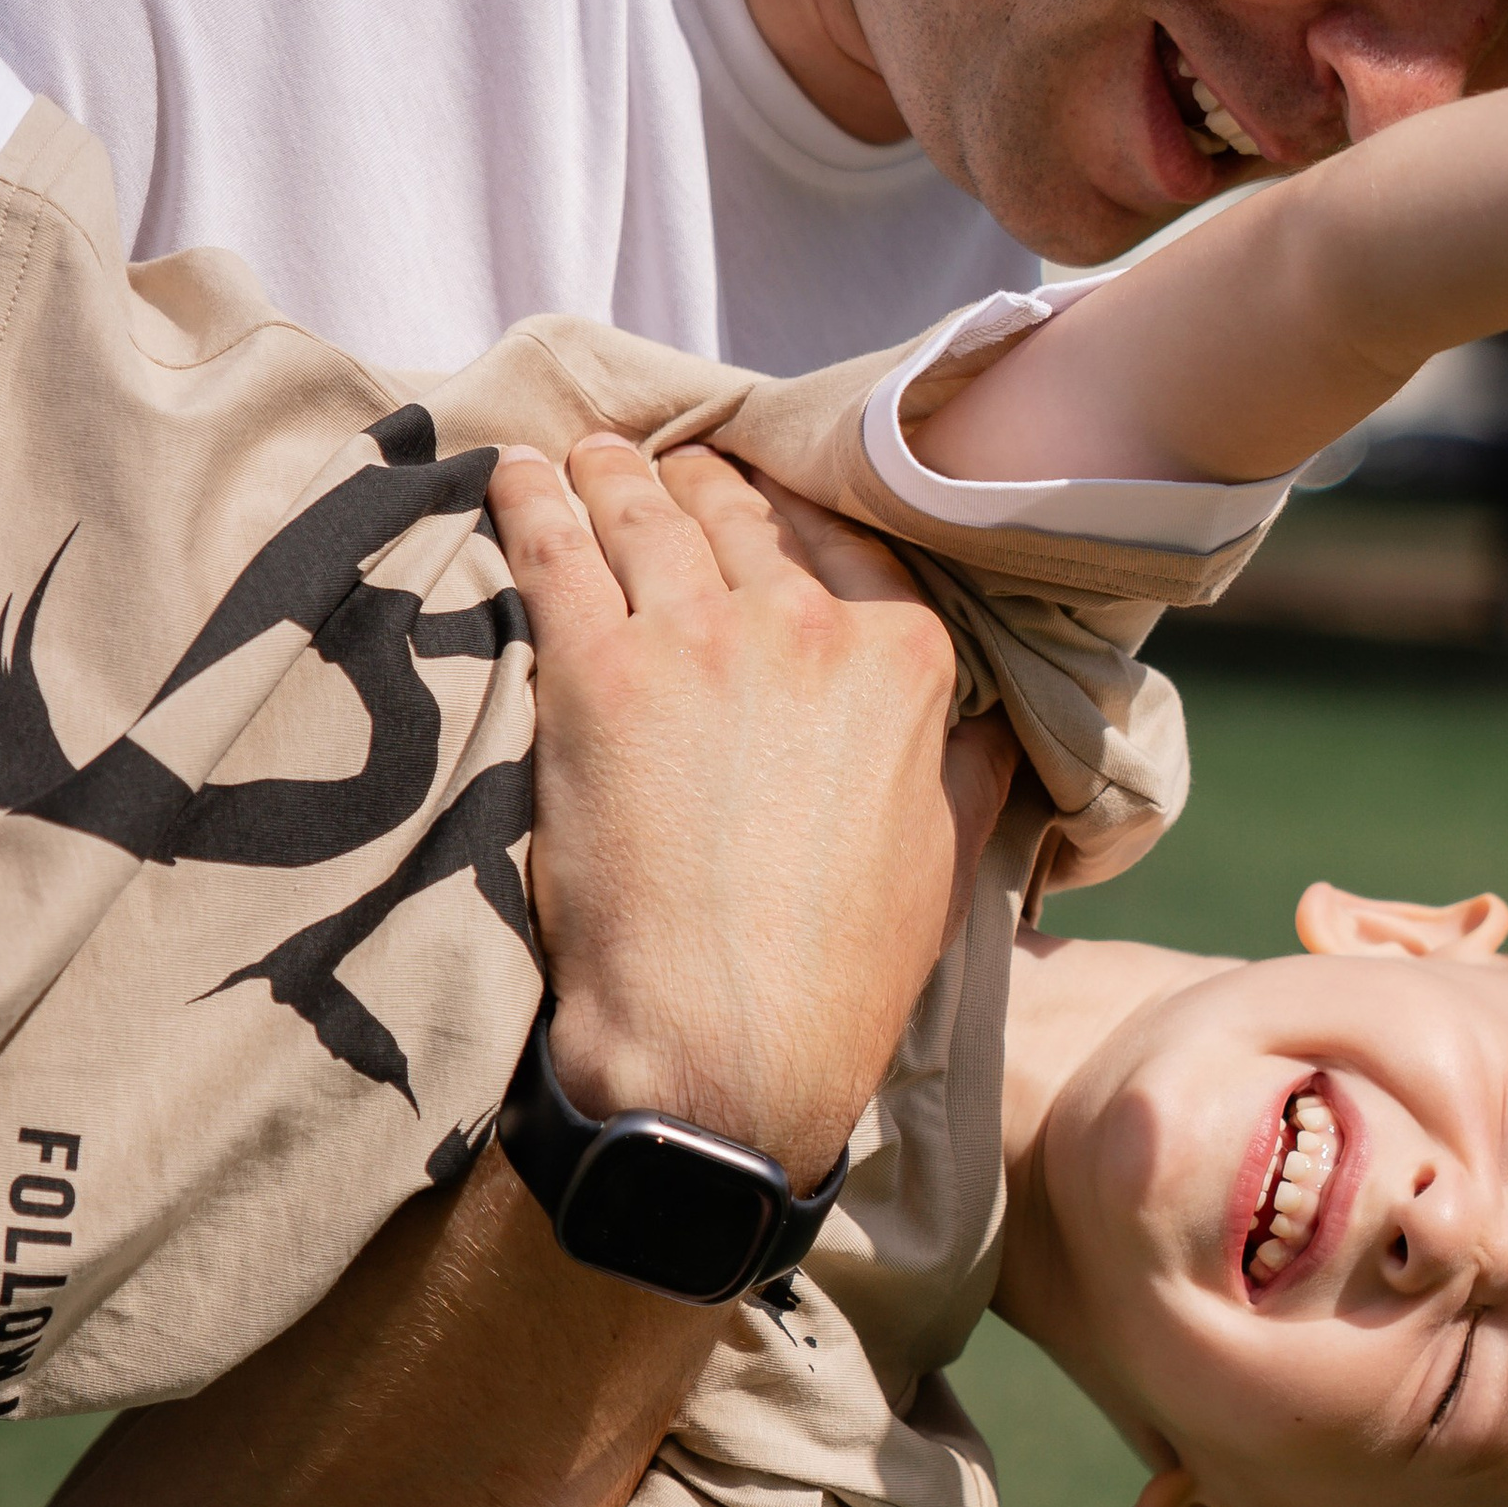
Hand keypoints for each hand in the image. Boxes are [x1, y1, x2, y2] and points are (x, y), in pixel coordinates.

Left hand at [488, 437, 1014, 1176]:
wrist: (727, 1048)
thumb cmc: (839, 979)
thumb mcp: (946, 861)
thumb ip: (965, 766)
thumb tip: (993, 728)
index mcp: (903, 664)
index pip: (842, 545)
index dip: (789, 512)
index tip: (755, 499)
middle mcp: (807, 629)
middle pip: (738, 516)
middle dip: (695, 483)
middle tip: (656, 468)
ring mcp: (699, 641)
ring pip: (644, 514)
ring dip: (611, 475)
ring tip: (587, 459)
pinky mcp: (597, 673)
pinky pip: (554, 548)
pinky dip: (531, 500)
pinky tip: (514, 475)